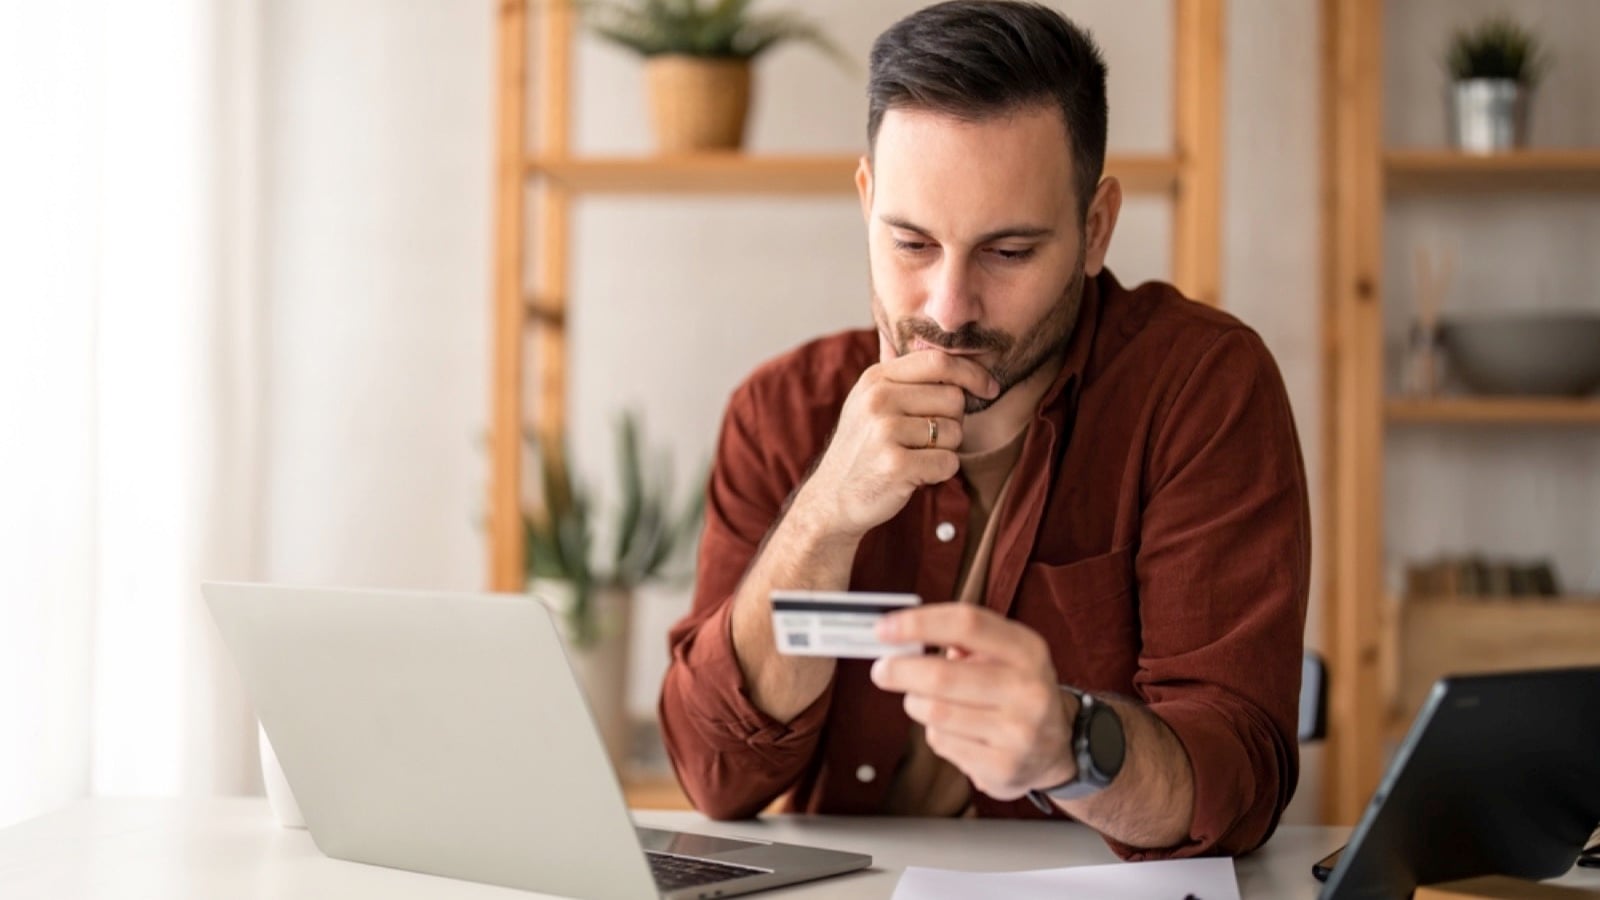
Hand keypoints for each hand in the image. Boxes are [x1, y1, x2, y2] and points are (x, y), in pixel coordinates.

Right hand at [794, 349, 998, 540]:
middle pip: (954, 398)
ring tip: (914, 456)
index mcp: (875, 378)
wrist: (832, 498)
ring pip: (954, 432)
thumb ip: (904, 376)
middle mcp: (878, 399)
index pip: (938, 361)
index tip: (989, 388)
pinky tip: (914, 475)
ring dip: (944, 450)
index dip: (972, 373)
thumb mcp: (870, 401)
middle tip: (926, 439)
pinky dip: (939, 473)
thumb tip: (951, 351)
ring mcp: (884, 432)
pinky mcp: (896, 465)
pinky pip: (948, 462)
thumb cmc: (863, 448)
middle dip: (952, 421)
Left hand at [869, 604, 1075, 800]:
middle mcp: (1028, 689)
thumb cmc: (1016, 689)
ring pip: (935, 713)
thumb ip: (961, 638)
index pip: (967, 624)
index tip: (884, 628)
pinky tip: (953, 730)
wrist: (1057, 748)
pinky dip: (934, 734)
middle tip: (882, 671)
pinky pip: (942, 744)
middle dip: (900, 671)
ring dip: (917, 704)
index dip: (919, 623)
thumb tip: (899, 633)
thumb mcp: (1005, 653)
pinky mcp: (1003, 767)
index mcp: (1027, 650)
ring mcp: (1018, 732)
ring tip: (925, 701)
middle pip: (942, 676)